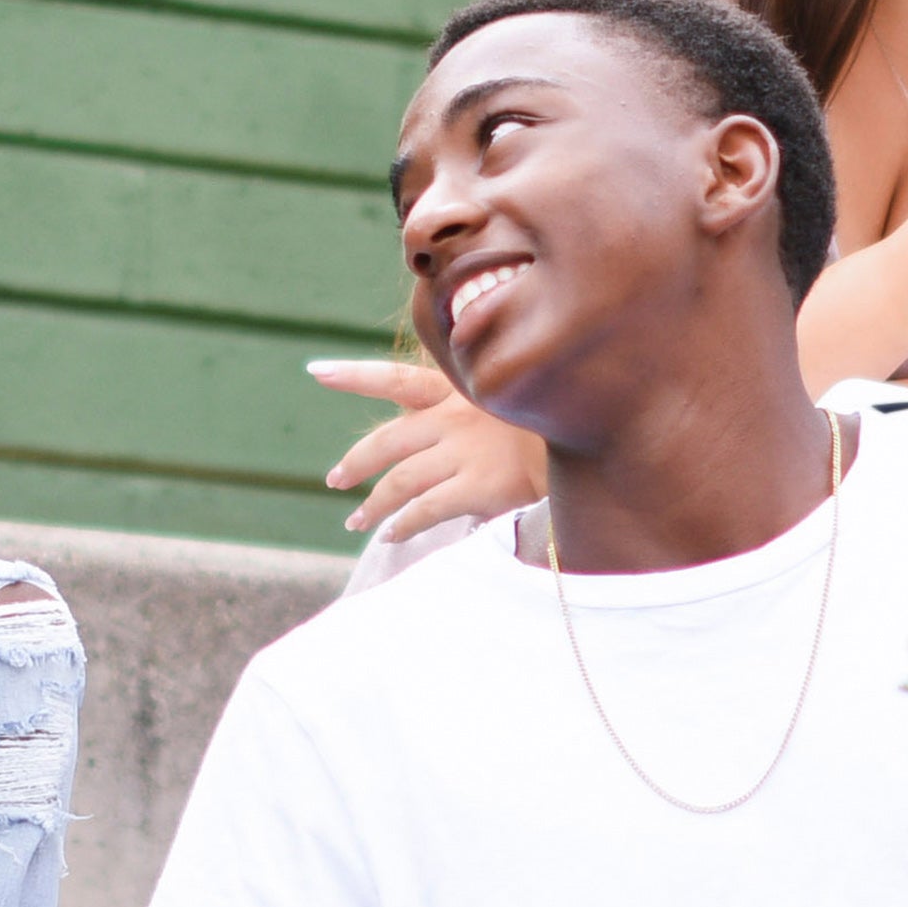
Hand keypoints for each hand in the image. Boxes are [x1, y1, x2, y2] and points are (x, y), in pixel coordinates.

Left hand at [311, 360, 546, 544]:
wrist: (592, 442)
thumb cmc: (552, 423)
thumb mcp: (509, 399)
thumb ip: (474, 410)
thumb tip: (444, 426)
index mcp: (458, 390)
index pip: (395, 378)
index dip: (354, 375)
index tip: (316, 372)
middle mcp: (454, 417)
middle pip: (387, 441)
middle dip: (356, 462)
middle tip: (336, 479)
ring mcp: (465, 452)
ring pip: (400, 481)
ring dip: (374, 505)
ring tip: (358, 520)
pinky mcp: (479, 486)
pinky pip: (425, 510)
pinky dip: (403, 525)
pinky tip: (391, 534)